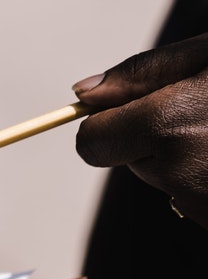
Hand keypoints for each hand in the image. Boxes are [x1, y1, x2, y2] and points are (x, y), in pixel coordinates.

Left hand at [73, 32, 207, 228]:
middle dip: (156, 139)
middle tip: (204, 114)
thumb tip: (82, 93)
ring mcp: (204, 205)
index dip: (107, 123)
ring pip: (166, 180)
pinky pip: (198, 199)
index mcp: (171, 125)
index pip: (91, 142)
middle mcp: (183, 173)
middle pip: (129, 160)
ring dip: (187, 159)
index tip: (135, 110)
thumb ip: (144, 72)